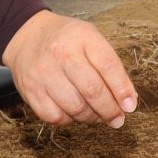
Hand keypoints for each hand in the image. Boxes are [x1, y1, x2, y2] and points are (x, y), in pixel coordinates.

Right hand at [2, 10, 138, 126]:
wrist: (27, 37)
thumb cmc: (67, 41)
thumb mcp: (91, 39)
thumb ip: (110, 66)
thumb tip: (127, 100)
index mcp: (82, 37)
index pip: (108, 65)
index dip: (122, 90)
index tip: (130, 105)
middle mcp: (61, 53)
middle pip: (92, 90)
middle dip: (109, 110)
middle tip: (117, 119)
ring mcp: (43, 73)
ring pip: (75, 108)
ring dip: (91, 117)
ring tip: (96, 115)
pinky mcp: (30, 91)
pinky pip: (55, 117)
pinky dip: (68, 120)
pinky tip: (73, 112)